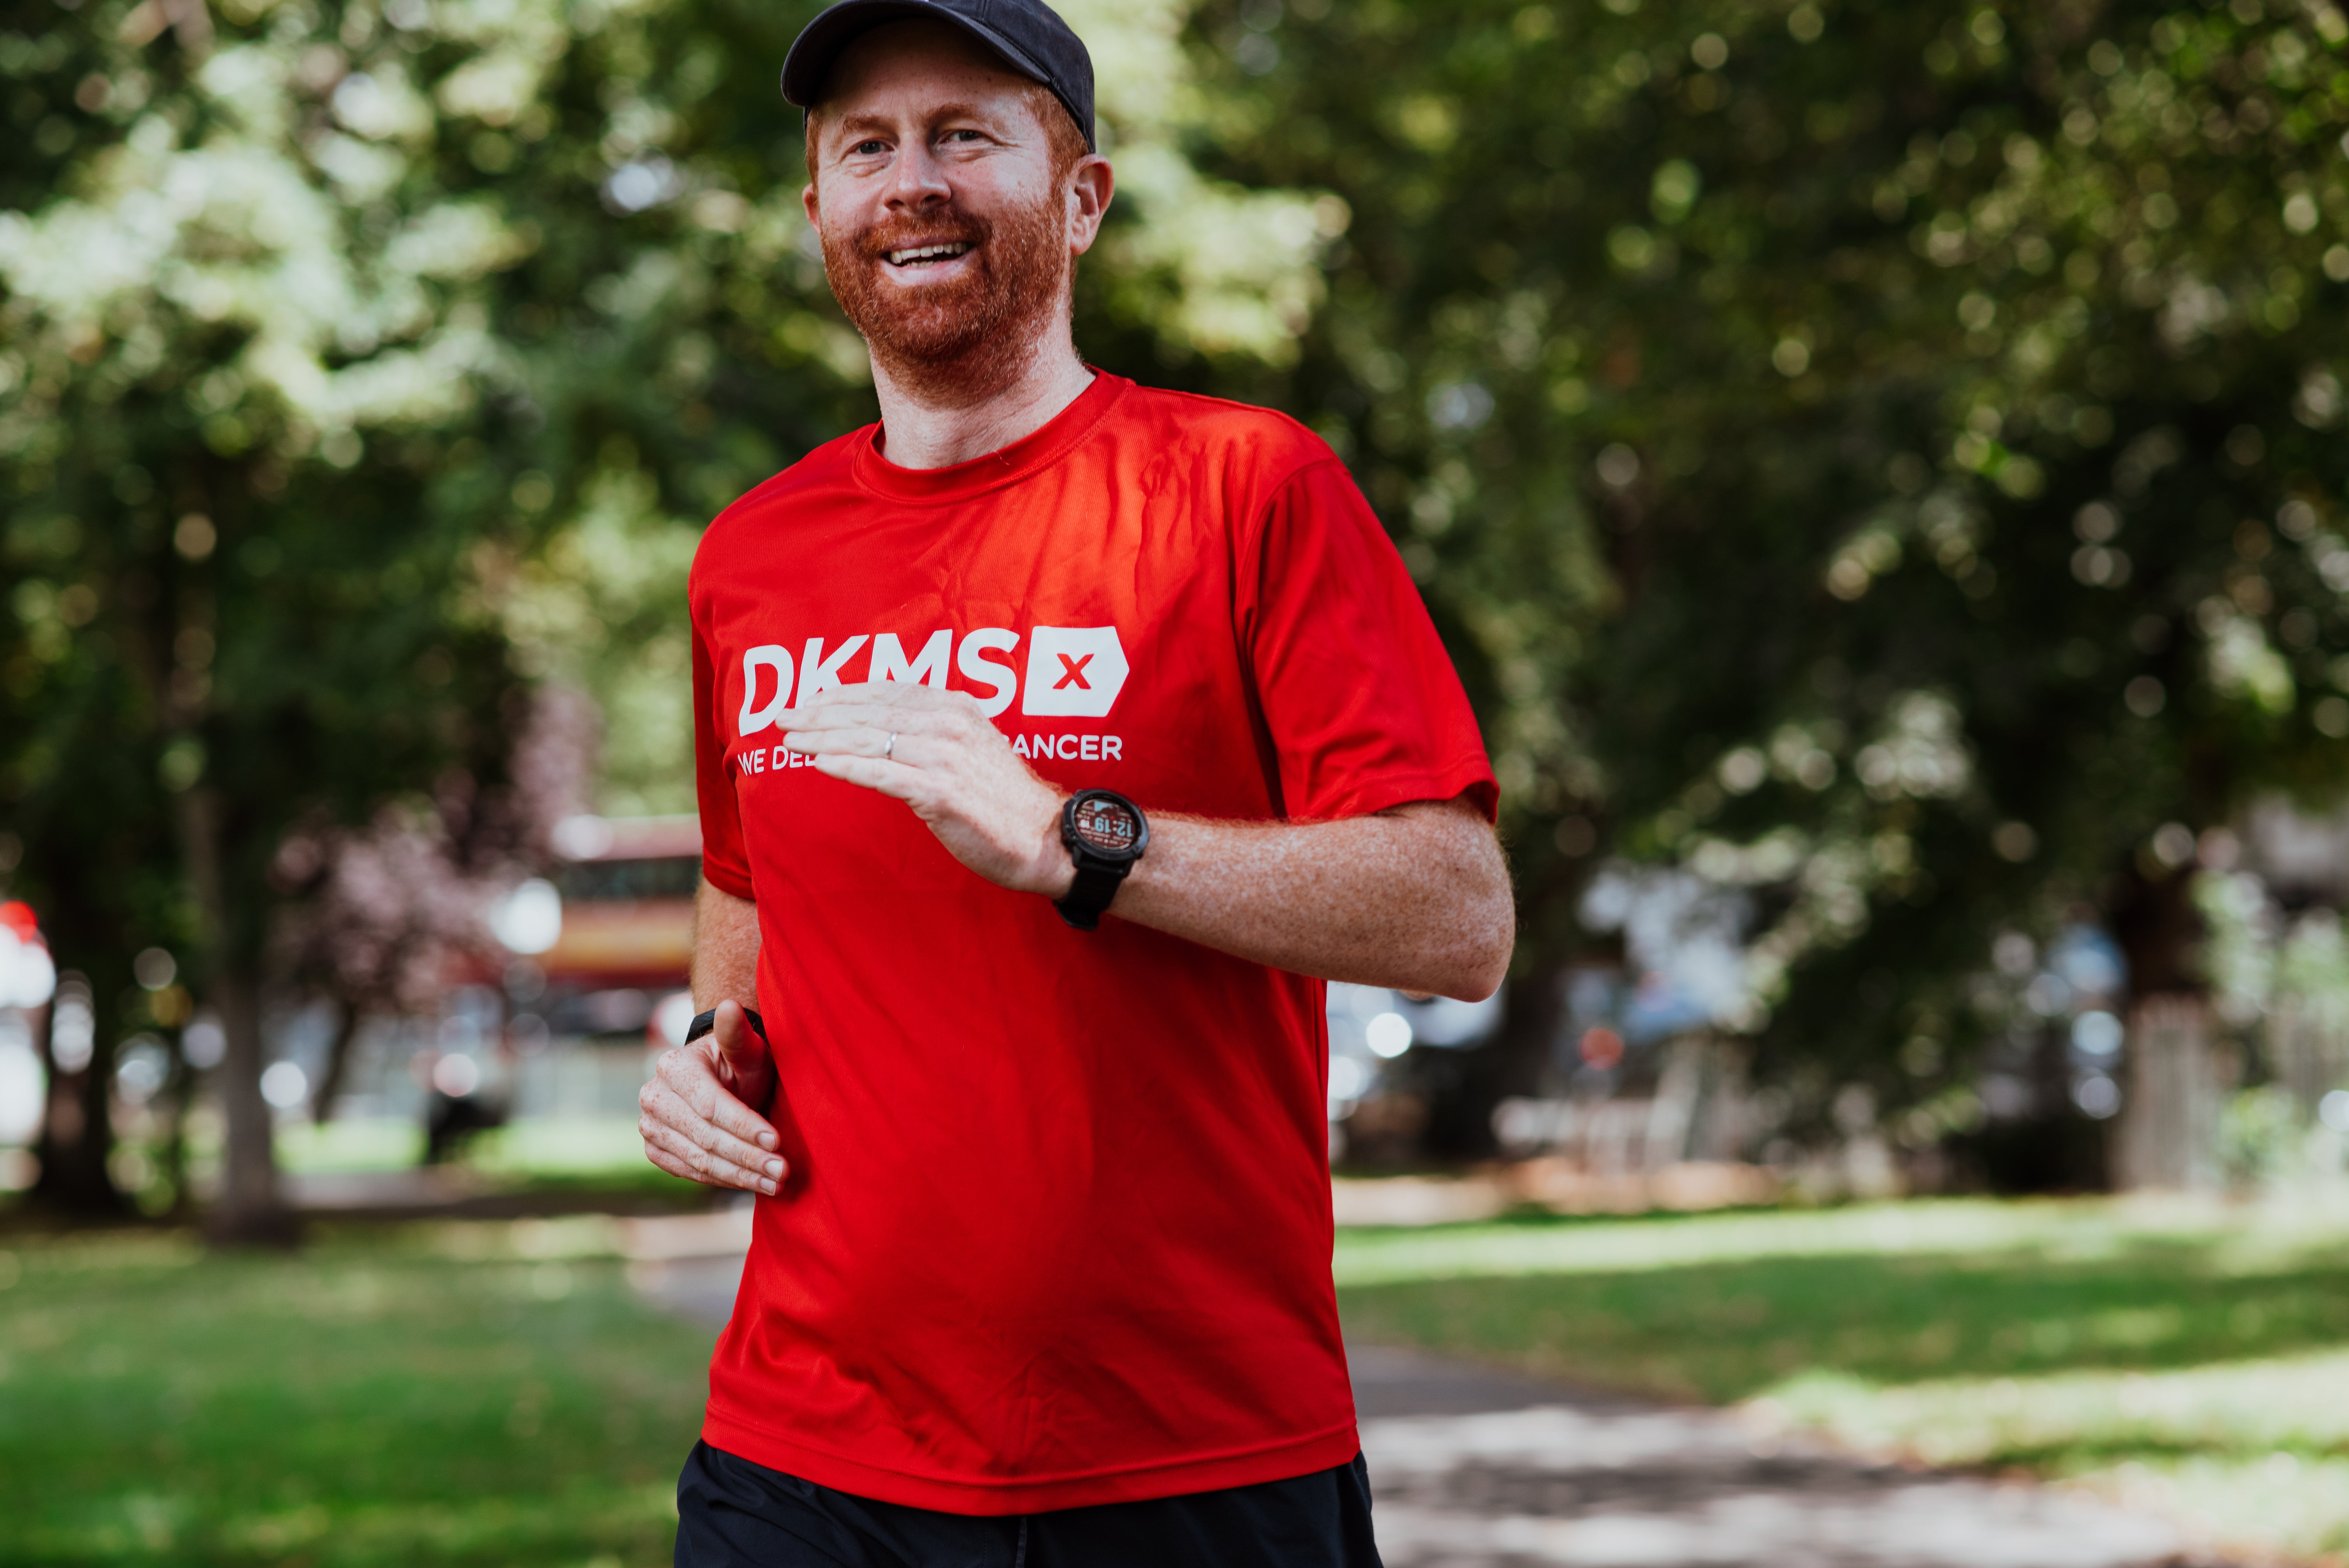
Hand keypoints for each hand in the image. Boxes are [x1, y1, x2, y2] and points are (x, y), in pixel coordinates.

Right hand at [637, 1000, 785, 1194]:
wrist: (720, 1080)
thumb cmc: (739, 1062)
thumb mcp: (746, 1048)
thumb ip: (737, 1033)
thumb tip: (729, 1005)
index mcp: (673, 1067)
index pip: (711, 1106)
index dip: (744, 1126)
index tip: (777, 1142)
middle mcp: (653, 1097)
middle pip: (705, 1137)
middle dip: (747, 1157)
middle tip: (782, 1172)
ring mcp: (650, 1126)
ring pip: (698, 1159)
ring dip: (739, 1175)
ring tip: (775, 1183)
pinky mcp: (655, 1149)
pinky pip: (689, 1172)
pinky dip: (723, 1180)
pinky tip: (752, 1184)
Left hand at [779, 681, 1073, 895]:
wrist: (1045, 839)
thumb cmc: (1004, 801)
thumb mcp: (971, 749)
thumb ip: (933, 733)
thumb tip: (888, 730)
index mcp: (955, 708)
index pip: (885, 692)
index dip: (841, 694)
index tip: (808, 701)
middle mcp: (949, 725)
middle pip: (870, 712)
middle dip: (820, 713)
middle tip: (783, 716)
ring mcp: (945, 757)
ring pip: (870, 739)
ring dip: (824, 737)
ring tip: (791, 739)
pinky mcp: (941, 792)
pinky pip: (882, 774)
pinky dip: (847, 765)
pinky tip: (819, 763)